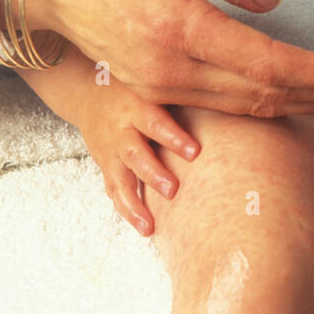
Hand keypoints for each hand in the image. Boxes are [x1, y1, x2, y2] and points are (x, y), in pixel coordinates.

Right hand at [11, 0, 313, 116]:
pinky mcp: (153, 82)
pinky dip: (270, 106)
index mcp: (180, 30)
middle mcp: (173, 70)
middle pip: (270, 97)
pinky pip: (224, 105)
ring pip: (249, 107)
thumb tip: (273, 0)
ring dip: (308, 105)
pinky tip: (294, 100)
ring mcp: (160, 83)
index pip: (274, 65)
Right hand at [23, 43, 199, 236]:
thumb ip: (177, 94)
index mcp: (136, 106)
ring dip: (133, 205)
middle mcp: (121, 130)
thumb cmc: (132, 87)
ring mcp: (110, 150)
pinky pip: (113, 189)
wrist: (88, 92)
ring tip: (149, 228)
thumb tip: (225, 98)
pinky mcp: (105, 166)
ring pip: (119, 179)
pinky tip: (142, 226)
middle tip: (173, 190)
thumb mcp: (150, 85)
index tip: (195, 152)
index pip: (155, 121)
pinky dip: (125, 209)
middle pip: (135, 153)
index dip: (173, 137)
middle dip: (153, 173)